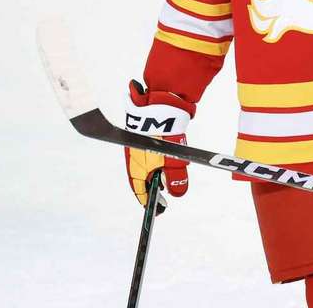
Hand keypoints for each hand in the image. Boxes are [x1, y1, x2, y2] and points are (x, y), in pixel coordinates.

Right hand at [124, 80, 194, 208]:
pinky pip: (153, 152)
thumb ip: (174, 176)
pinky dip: (160, 160)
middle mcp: (135, 156)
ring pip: (149, 165)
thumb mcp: (171, 158)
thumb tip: (177, 193)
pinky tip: (171, 159)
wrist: (159, 103)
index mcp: (135, 166)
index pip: (139, 189)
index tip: (157, 210)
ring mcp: (141, 145)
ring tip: (167, 181)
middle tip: (164, 198)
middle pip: (144, 177)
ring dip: (158, 174)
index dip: (147, 200)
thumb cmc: (161, 132)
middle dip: (153, 188)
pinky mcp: (148, 135)